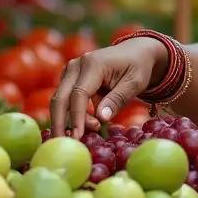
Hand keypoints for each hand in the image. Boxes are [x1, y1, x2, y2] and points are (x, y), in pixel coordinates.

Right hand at [51, 38, 166, 137]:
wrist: (136, 52)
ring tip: (96, 128)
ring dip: (71, 120)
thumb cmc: (138, 67)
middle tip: (63, 145)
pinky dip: (74, 115)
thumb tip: (101, 118)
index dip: (77, 118)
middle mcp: (77, 65)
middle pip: (60, 98)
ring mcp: (71, 71)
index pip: (78, 94)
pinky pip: (67, 99)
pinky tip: (91, 123)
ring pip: (62, 101)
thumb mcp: (135, 83)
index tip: (77, 138)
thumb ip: (117, 99)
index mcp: (93, 64)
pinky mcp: (71, 78)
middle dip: (59, 123)